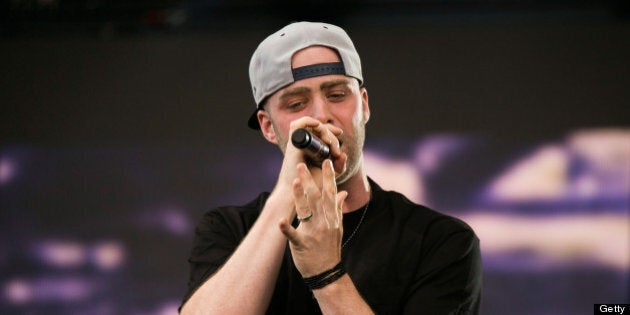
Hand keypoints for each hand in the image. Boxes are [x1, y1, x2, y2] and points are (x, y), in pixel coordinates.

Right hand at [276, 117, 346, 191]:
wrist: (299, 193)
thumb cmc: (311, 186)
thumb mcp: (330, 173)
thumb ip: (339, 166)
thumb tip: (344, 154)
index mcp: (311, 148)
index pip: (322, 132)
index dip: (332, 130)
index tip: (341, 134)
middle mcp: (304, 144)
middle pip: (320, 129)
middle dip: (332, 136)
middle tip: (336, 151)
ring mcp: (298, 143)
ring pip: (312, 126)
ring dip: (324, 130)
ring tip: (330, 143)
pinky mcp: (293, 143)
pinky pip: (298, 124)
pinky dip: (308, 121)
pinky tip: (318, 126)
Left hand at [278, 159, 347, 276]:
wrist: (327, 272)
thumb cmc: (330, 248)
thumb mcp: (338, 228)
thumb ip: (338, 209)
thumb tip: (342, 192)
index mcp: (332, 217)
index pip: (331, 193)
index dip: (328, 177)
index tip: (326, 161)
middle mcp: (324, 223)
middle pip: (317, 198)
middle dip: (310, 180)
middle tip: (301, 165)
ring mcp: (313, 233)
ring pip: (306, 211)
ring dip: (300, 196)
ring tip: (295, 181)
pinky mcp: (301, 244)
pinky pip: (293, 235)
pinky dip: (287, 227)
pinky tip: (280, 220)